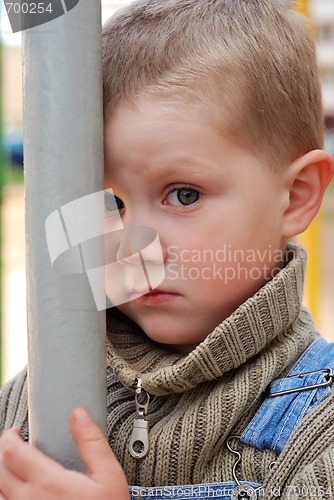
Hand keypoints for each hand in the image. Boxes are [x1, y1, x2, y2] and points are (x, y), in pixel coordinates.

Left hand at [0, 408, 129, 499]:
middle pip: (0, 470)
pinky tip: (15, 491)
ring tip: (13, 467)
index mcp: (50, 483)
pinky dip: (5, 495)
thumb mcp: (108, 474)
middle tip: (14, 445)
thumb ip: (91, 442)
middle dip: (4, 452)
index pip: (12, 453)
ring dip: (2, 475)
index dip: (9, 437)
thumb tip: (78, 415)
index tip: (16, 432)